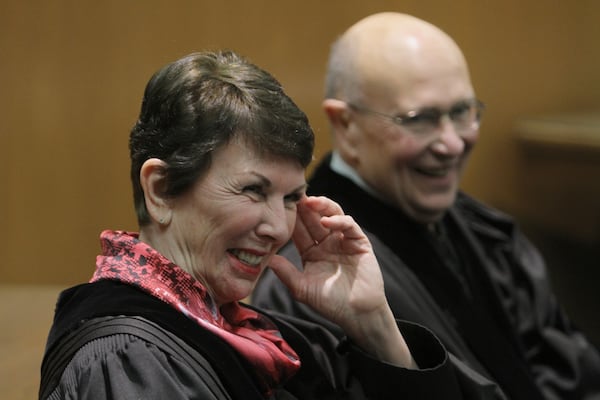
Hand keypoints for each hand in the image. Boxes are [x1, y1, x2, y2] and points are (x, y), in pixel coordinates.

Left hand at [268, 196, 415, 367]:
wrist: (357, 314)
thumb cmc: (331, 303)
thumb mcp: (302, 288)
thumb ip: (285, 273)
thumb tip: (266, 259)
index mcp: (312, 252)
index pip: (299, 230)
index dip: (290, 218)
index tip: (278, 207)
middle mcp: (327, 243)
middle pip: (314, 218)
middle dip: (304, 206)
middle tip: (292, 194)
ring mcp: (344, 241)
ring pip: (332, 215)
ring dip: (321, 206)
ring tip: (309, 202)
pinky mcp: (359, 242)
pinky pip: (349, 226)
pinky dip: (338, 221)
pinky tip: (326, 221)